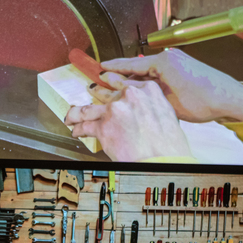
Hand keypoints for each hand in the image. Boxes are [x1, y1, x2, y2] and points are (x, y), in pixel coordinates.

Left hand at [64, 82, 192, 161]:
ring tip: (72, 116)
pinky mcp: (104, 126)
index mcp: (149, 90)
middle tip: (90, 91)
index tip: (109, 83)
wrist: (163, 159)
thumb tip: (142, 113)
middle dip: (95, 93)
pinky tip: (76, 131)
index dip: (114, 84)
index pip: (126, 83)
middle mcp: (130, 96)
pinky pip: (85, 125)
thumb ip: (151, 107)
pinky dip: (78, 129)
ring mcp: (115, 110)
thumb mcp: (167, 115)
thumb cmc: (170, 145)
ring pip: (89, 108)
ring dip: (77, 113)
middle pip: (106, 93)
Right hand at [95, 49, 242, 123]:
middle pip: (138, 66)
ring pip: (149, 71)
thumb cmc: (204, 100)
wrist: (230, 99)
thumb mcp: (167, 101)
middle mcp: (169, 57)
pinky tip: (143, 91)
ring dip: (136, 80)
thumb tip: (126, 91)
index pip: (130, 64)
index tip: (99, 68)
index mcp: (163, 62)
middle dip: (122, 75)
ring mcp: (177, 60)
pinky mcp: (183, 67)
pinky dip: (149, 81)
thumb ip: (144, 93)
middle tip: (105, 81)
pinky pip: (160, 73)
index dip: (113, 67)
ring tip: (122, 89)